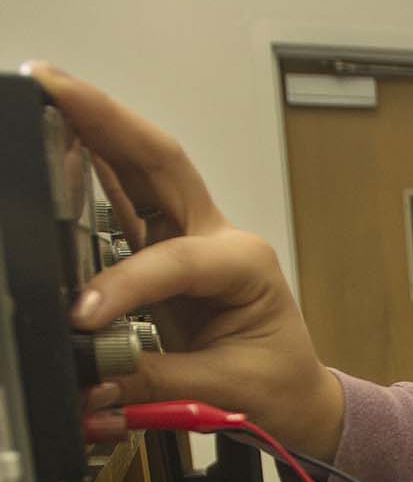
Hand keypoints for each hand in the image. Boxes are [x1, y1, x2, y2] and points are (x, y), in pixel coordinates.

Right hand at [24, 63, 344, 458]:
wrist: (297, 396)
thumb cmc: (277, 387)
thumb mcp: (227, 389)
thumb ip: (156, 380)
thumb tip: (92, 381)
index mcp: (246, 266)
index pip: (175, 261)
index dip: (125, 285)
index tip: (83, 316)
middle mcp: (220, 238)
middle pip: (161, 163)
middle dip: (107, 120)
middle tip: (51, 84)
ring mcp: (193, 237)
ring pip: (143, 167)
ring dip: (95, 127)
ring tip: (46, 90)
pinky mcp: (168, 250)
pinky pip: (126, 198)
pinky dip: (91, 164)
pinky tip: (60, 139)